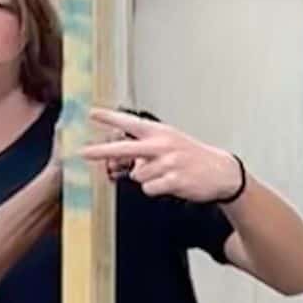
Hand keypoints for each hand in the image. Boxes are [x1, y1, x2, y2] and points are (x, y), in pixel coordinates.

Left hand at [82, 109, 243, 202]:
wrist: (221, 172)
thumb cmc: (192, 156)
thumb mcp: (171, 142)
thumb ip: (146, 147)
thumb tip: (122, 161)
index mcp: (160, 132)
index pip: (130, 122)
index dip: (110, 117)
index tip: (91, 113)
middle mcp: (162, 145)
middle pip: (125, 148)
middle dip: (101, 150)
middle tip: (81, 152)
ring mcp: (168, 163)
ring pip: (138, 175)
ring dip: (147, 178)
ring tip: (166, 174)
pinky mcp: (174, 180)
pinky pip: (149, 188)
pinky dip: (156, 189)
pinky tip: (171, 184)